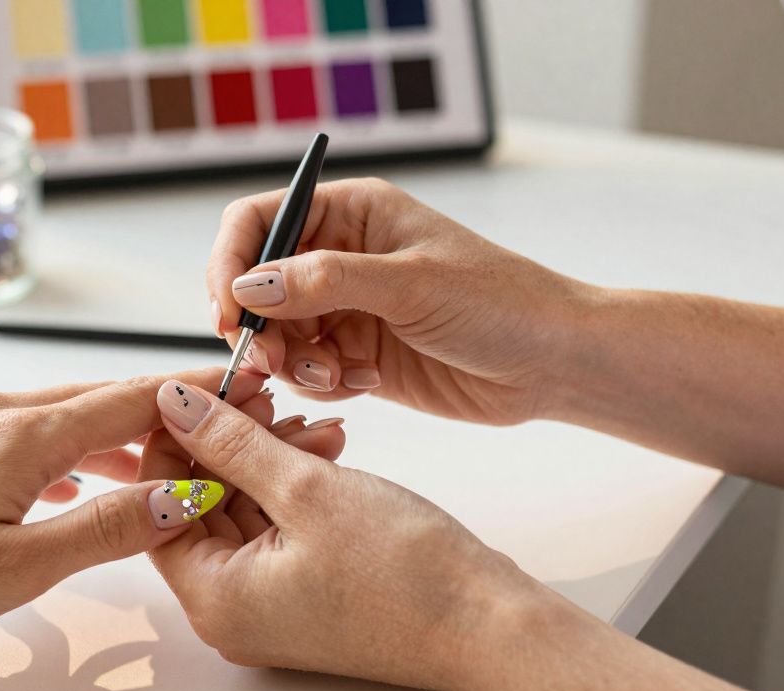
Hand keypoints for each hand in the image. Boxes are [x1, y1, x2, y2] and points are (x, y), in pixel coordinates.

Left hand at [0, 368, 335, 646]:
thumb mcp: (19, 568)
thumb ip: (105, 529)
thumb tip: (178, 498)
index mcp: (23, 434)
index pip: (132, 400)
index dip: (192, 396)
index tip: (239, 388)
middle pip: (100, 400)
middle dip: (159, 414)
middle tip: (211, 424)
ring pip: (59, 416)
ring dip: (110, 437)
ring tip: (152, 468)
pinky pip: (22, 430)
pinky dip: (63, 449)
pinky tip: (69, 481)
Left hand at [142, 379, 540, 690]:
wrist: (488, 625)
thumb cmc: (407, 574)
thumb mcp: (306, 488)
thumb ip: (232, 441)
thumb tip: (175, 405)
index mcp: (214, 599)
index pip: (160, 506)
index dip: (175, 441)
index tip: (198, 393)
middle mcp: (231, 612)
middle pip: (201, 506)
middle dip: (231, 443)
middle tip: (259, 394)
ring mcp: (269, 606)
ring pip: (243, 511)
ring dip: (269, 457)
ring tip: (308, 418)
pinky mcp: (304, 595)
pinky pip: (277, 528)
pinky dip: (294, 486)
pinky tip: (326, 445)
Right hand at [209, 178, 591, 423]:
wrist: (554, 363)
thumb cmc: (502, 302)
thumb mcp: (411, 283)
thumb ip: (326, 281)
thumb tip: (251, 284)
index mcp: (351, 213)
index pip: (257, 221)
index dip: (231, 263)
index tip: (230, 311)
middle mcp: (340, 256)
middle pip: (256, 285)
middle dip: (259, 327)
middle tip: (276, 361)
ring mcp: (346, 308)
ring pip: (277, 335)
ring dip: (294, 362)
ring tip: (339, 375)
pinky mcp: (355, 355)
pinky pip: (307, 372)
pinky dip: (322, 384)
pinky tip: (367, 382)